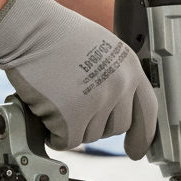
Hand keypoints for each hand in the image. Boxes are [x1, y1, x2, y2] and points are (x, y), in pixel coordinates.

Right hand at [0, 0, 157, 156]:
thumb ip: (115, 76)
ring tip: (59, 100)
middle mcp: (120, 86)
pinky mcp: (73, 115)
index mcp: (131, 69)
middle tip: (76, 110)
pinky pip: (68, 140)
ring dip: (73, 126)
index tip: (137, 150)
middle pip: (117, 127)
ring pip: (91, 135)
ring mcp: (98, 101)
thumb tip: (116, 103)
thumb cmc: (60, 35)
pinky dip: (55, 134)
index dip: (143, 135)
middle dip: (97, 124)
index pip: (148, 110)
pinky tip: (48, 115)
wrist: (32, 30)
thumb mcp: (104, 50)